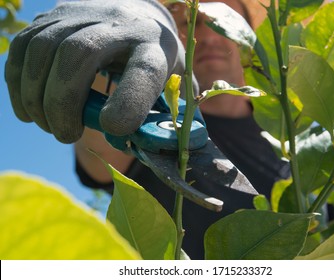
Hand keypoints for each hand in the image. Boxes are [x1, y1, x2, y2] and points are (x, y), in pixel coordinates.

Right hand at [5, 0, 183, 142]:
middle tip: (66, 135)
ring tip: (50, 126)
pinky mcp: (52, 16)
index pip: (146, 69)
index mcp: (155, 47)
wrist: (133, 14)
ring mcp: (82, 14)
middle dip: (64, 103)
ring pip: (45, 48)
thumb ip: (169, 116)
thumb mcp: (172, 84)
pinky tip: (29, 110)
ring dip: (37, 97)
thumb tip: (159, 150)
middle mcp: (119, 24)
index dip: (129, 102)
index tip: (113, 129)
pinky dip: (19, 84)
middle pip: (81, 53)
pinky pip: (23, 48)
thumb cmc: (152, 59)